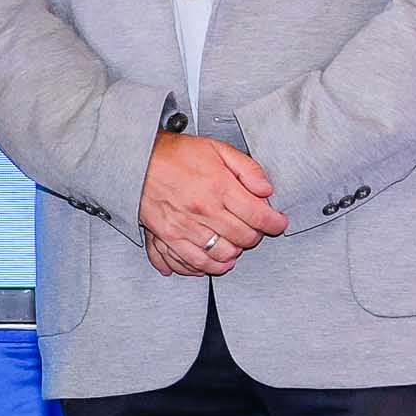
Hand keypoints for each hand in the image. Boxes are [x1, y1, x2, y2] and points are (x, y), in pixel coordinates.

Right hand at [138, 132, 283, 277]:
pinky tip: (218, 259)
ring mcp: (186, 226)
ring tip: (237, 243)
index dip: (275, 222)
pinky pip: (196, 262)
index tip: (278, 222)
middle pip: (244, 237)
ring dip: (236, 252)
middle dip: (256, 235)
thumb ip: (247, 168)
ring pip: (223, 254)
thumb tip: (266, 189)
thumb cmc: (176, 155)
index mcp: (219, 186)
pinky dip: (212, 266)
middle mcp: (204, 209)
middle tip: (255, 228)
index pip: (259, 215)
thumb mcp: (217, 149)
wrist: (138, 161)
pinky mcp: (170, 237)